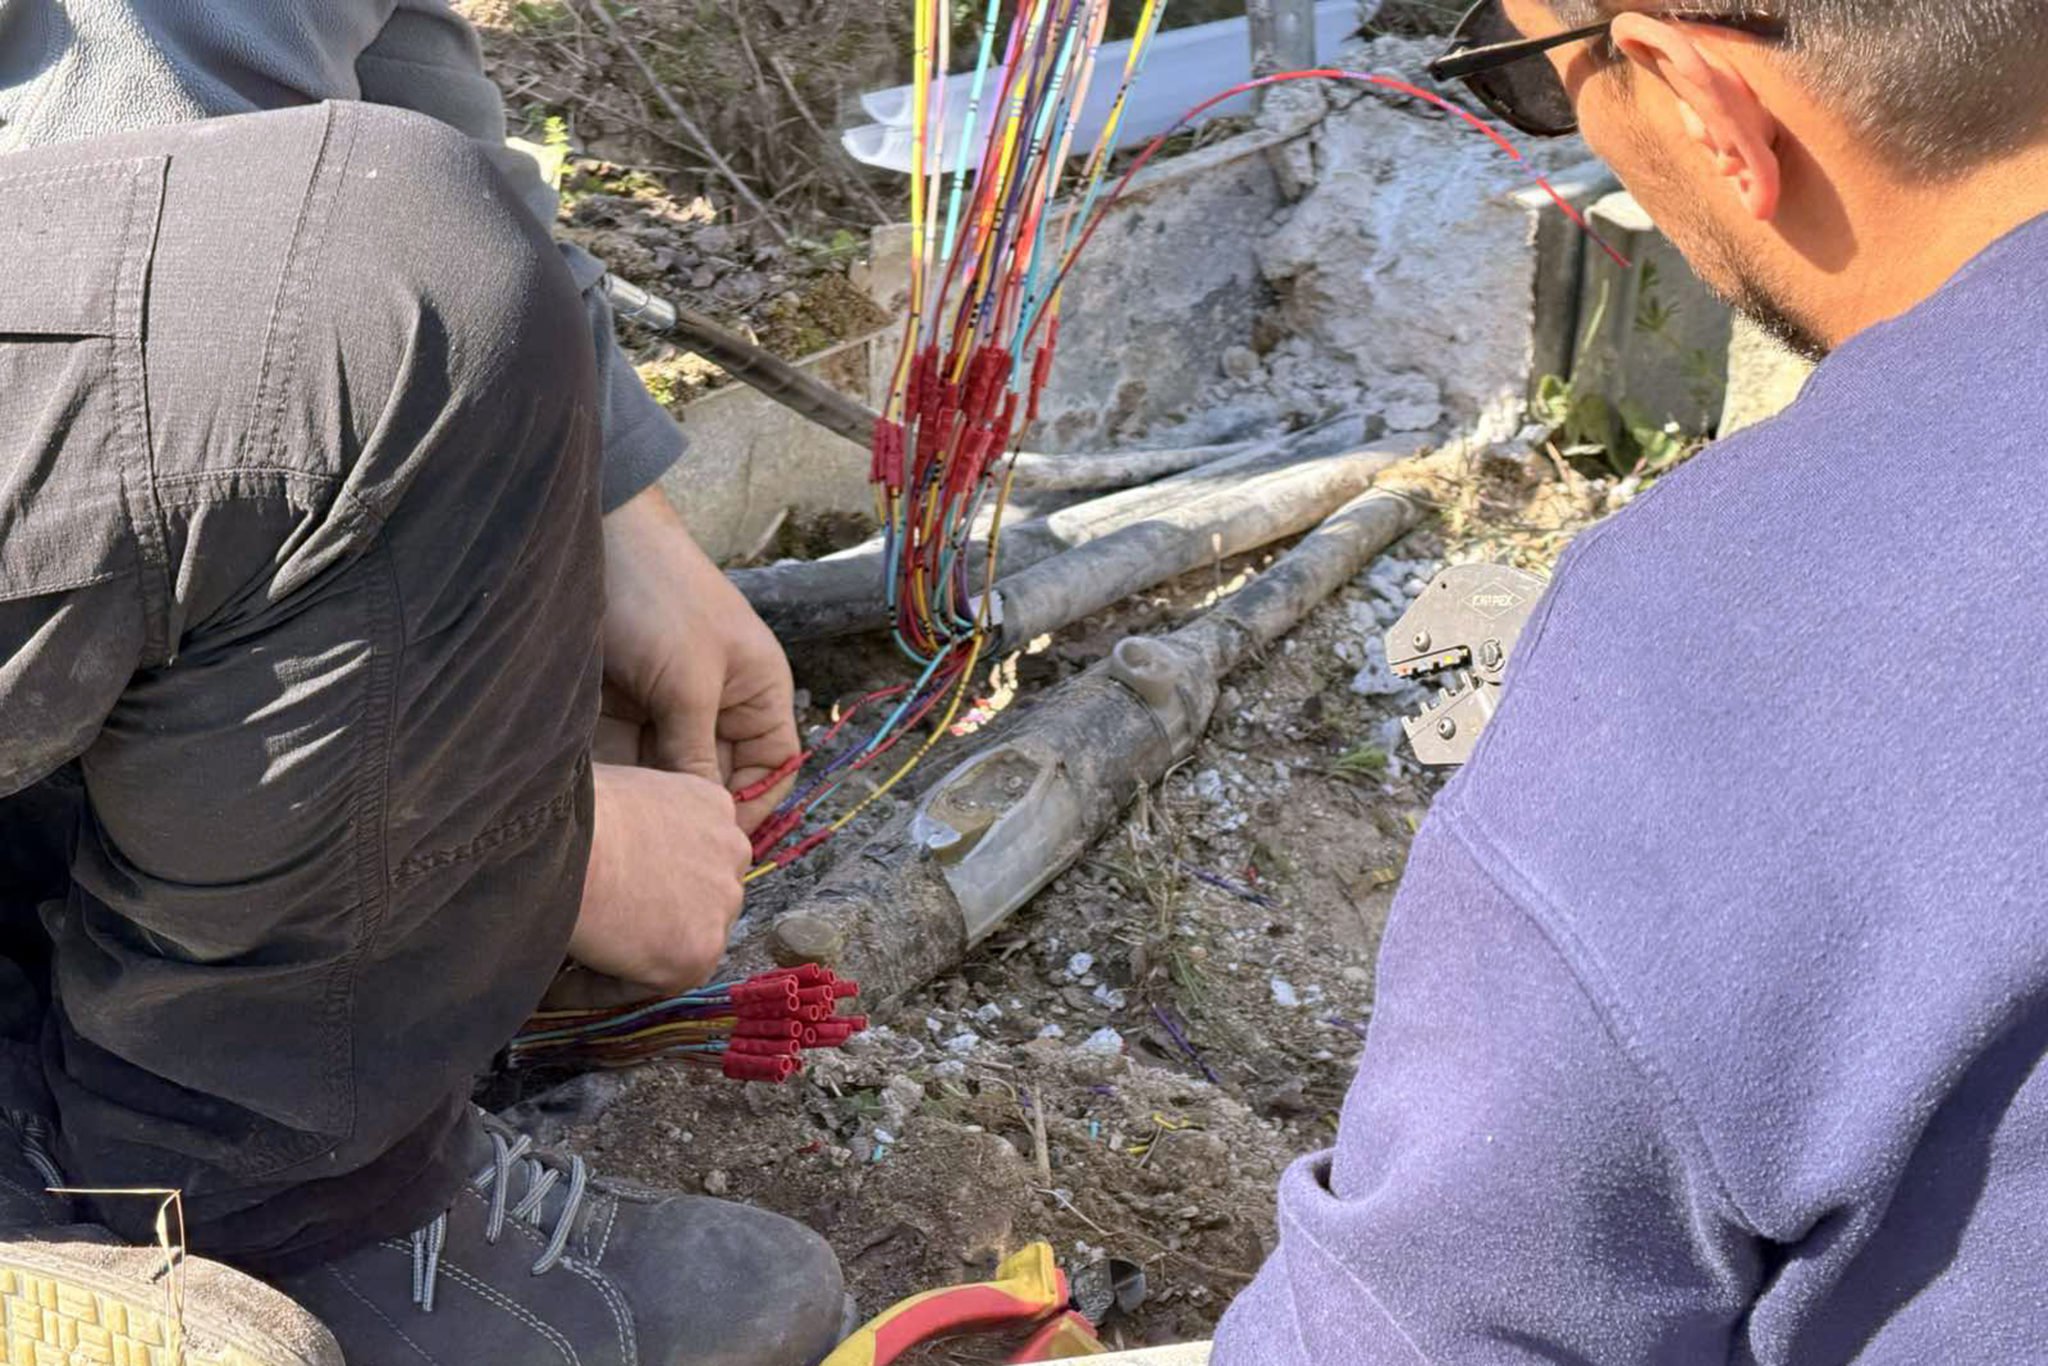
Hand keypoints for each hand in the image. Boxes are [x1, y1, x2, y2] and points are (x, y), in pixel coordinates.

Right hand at [572, 763, 751, 994]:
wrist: (557, 841)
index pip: (695, 852)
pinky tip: (560, 986)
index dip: (655, 877)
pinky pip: (652, 984)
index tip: (615, 893)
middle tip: (598, 931)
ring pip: (677, 944)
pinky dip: (606, 987)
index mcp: (712, 806)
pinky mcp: (697, 955)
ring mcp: (719, 907)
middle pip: (698, 899)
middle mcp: (731, 853)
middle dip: (654, 917)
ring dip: (632, 956)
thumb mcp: (621, 789)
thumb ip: (638, 817)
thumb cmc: (568, 809)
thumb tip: (612, 844)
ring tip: (573, 964)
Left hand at [601, 486, 800, 831]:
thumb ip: (696, 752)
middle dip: (689, 808)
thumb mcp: (687, 681)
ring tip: (626, 824)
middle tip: (660, 845)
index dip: (749, 809)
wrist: (592, 540)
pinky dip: (617, 779)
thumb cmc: (660, 596)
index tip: (712, 840)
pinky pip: (625, 759)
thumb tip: (705, 816)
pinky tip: (603, 798)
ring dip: (648, 796)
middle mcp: (718, 706)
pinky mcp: (621, 707)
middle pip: (715, 779)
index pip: (771, 771)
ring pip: (665, 775)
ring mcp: (667, 707)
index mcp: (757, 694)